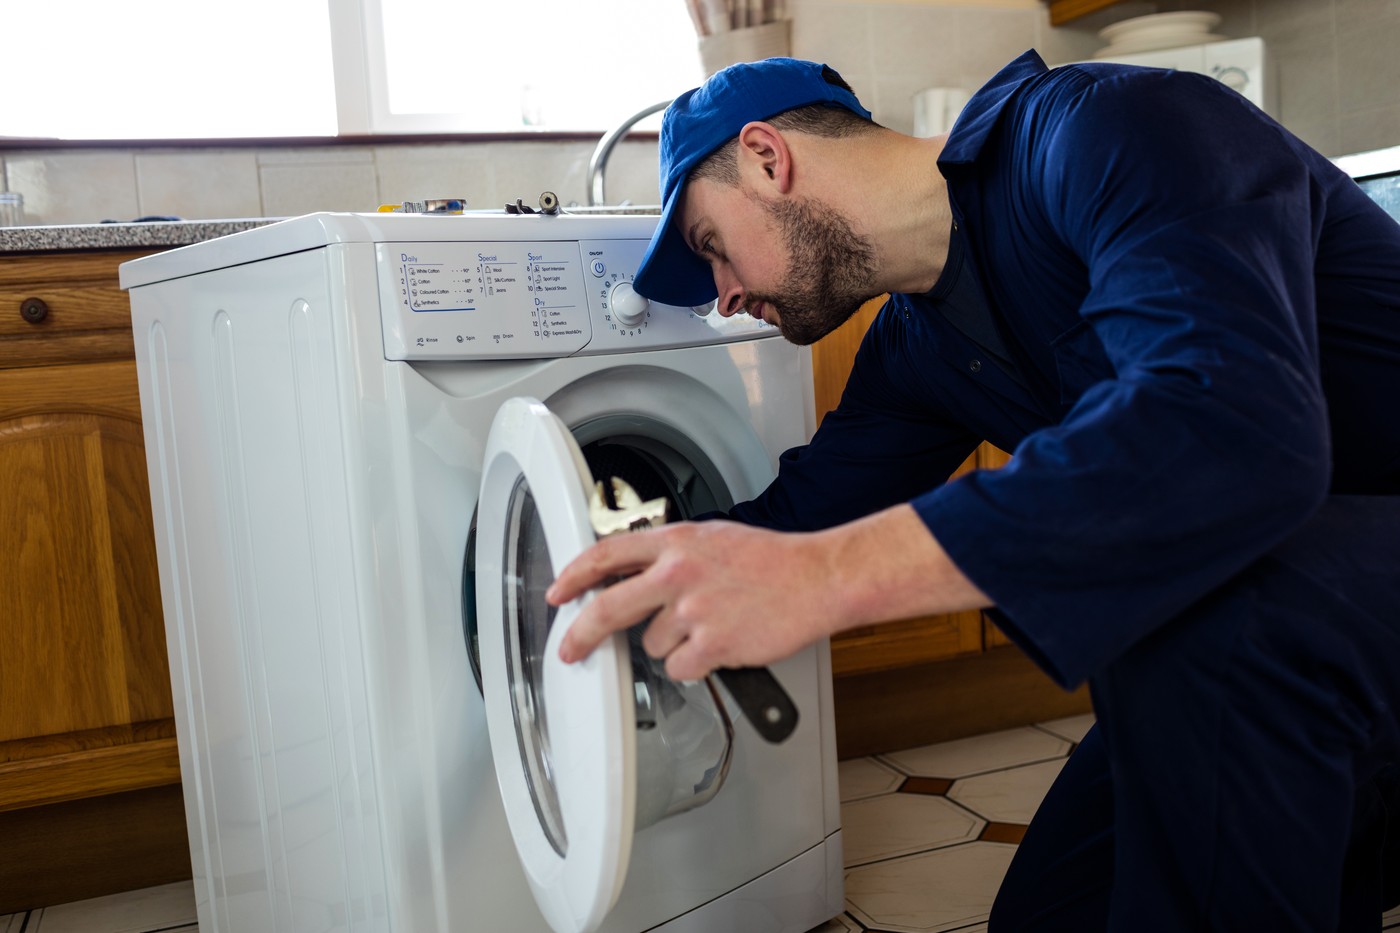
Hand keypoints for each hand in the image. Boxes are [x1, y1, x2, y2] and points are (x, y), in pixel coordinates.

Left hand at [547, 520, 837, 681]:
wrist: (817, 579)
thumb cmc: (772, 561)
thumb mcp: (712, 539)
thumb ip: (670, 555)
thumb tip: (633, 577)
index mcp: (675, 542)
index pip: (605, 555)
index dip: (573, 576)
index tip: (558, 592)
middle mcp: (677, 573)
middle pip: (607, 609)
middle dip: (581, 635)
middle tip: (570, 649)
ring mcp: (693, 610)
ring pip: (652, 645)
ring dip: (673, 645)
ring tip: (711, 626)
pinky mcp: (712, 644)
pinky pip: (680, 668)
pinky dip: (695, 665)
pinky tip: (721, 645)